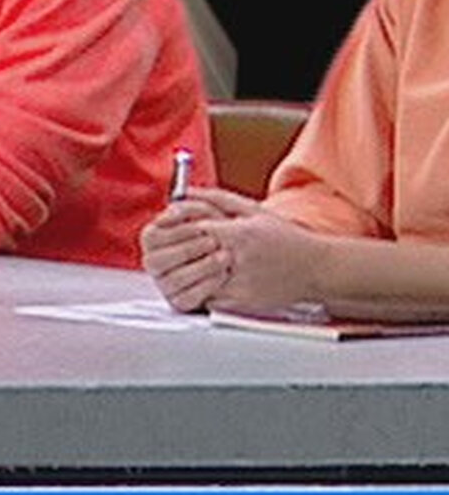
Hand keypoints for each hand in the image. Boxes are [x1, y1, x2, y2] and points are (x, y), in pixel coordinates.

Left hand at [142, 186, 315, 313]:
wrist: (316, 268)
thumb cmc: (286, 238)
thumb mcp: (254, 211)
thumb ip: (217, 199)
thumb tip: (184, 192)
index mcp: (240, 234)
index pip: (193, 230)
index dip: (180, 230)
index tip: (177, 230)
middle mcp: (237, 259)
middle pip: (190, 257)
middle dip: (182, 253)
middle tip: (181, 251)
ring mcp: (238, 283)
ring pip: (195, 280)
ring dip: (190, 273)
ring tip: (194, 266)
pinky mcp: (240, 303)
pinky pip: (208, 298)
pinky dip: (204, 290)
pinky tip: (211, 281)